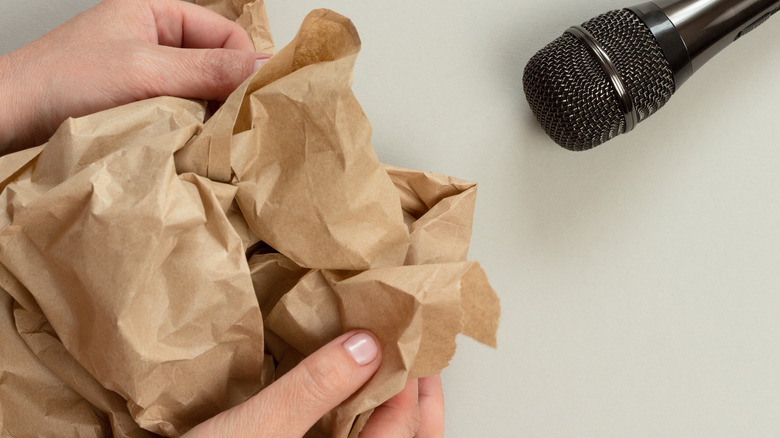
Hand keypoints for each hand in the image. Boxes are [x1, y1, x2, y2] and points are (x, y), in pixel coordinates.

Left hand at [0, 0, 268, 152]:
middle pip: (217, 66)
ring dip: (206, 116)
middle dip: (224, 95)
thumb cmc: (61, 81)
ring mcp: (147, 74)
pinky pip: (181, 112)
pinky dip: (188, 128)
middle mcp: (156, 40)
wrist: (8, 116)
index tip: (249, 100)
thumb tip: (264, 67)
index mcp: (159, 13)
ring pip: (200, 93)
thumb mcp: (145, 69)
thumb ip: (209, 69)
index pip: (227, 36)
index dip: (242, 67)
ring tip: (199, 136)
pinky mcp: (139, 104)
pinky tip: (184, 143)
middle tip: (225, 125)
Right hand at [183, 331, 444, 437]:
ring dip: (389, 405)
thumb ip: (314, 388)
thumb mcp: (259, 429)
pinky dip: (355, 414)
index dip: (416, 381)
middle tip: (423, 354)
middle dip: (418, 400)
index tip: (418, 336)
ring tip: (393, 363)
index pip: (403, 428)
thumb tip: (367, 346)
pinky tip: (346, 386)